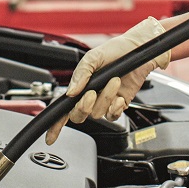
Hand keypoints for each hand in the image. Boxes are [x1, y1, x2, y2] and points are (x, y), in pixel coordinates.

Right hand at [45, 17, 170, 143]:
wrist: (137, 51)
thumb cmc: (114, 51)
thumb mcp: (93, 57)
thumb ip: (80, 74)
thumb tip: (71, 92)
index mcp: (80, 85)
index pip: (63, 108)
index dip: (56, 124)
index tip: (51, 136)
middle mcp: (90, 96)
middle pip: (79, 115)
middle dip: (83, 107)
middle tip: (91, 94)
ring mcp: (104, 101)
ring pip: (98, 113)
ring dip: (106, 98)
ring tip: (114, 81)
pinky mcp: (119, 104)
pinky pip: (113, 116)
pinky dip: (116, 108)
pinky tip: (119, 97)